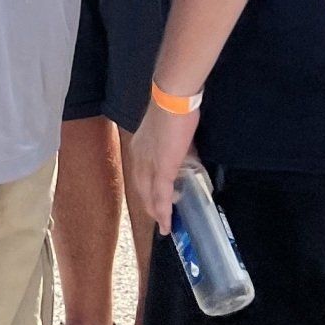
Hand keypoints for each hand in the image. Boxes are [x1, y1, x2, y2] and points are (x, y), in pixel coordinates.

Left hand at [133, 100, 198, 236]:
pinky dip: (164, 210)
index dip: (147, 191)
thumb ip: (173, 145)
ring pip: (150, 195)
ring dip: (157, 212)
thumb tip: (184, 155)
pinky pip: (161, 195)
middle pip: (142, 189)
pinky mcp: (162, 168)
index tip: (154, 202)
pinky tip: (167, 222)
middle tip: (161, 220)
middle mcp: (139, 158)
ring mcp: (149, 164)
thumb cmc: (174, 109)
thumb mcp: (169, 131)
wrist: (173, 99)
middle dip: (151, 206)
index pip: (140, 176)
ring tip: (166, 224)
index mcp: (140, 148)